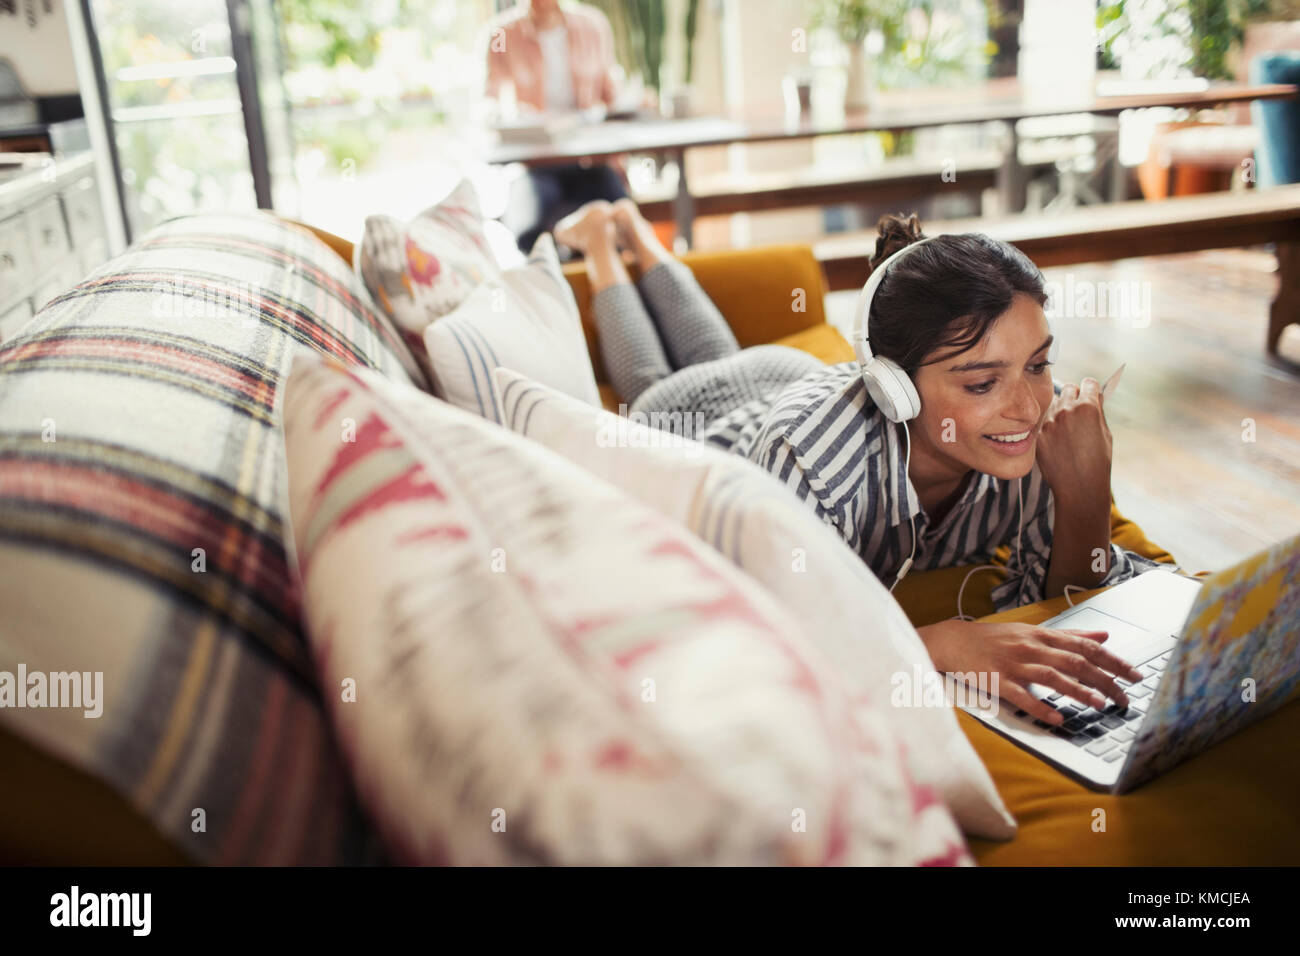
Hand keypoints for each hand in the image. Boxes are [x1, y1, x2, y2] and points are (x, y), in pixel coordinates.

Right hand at [918, 619, 1143, 722]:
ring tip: (1100, 706)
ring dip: (1078, 691)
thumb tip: (1104, 635)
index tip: (1135, 676)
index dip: (1113, 661)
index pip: (1085, 647)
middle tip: (1124, 698)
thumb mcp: (1033, 631)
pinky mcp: (997, 680)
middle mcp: (1032, 648)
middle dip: (1105, 680)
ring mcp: (1014, 664)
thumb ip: (1069, 635)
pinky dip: (1040, 707)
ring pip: (1052, 677)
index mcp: (1043, 636)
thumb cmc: (996, 638)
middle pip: (1075, 662)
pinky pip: (1021, 695)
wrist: (955, 641)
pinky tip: (1057, 718)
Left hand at [1035, 377, 1112, 509]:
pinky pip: (1044, 421)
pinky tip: (1058, 441)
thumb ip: (1097, 412)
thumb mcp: (1105, 433)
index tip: (1090, 395)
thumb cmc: (1098, 462)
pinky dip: (1050, 427)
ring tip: (1067, 430)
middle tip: (1078, 411)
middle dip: (1074, 396)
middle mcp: (1067, 410)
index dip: (1091, 390)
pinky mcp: (1038, 434)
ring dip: (1060, 410)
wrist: (1079, 487)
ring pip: (1054, 404)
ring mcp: (1050, 422)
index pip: (1088, 383)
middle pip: (1068, 388)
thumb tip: (1094, 396)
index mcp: (1088, 407)